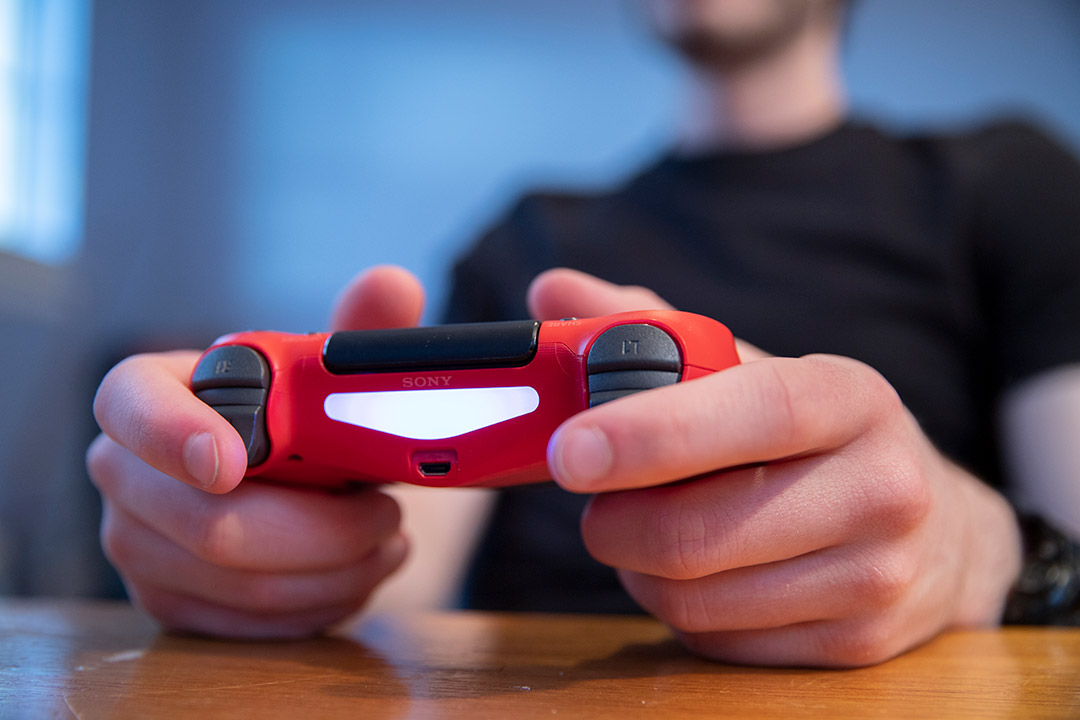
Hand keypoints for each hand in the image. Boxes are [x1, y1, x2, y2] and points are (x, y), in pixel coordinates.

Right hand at [87, 266, 423, 637]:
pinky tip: (357, 574)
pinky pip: (250, 624)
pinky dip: (323, 604)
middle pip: (208, 523)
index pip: (129, 404)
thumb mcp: (327, 373)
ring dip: (340, 570)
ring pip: (243, 583)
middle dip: (322, 529)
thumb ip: (360, 329)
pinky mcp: (170, 602)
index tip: (235, 463)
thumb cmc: (300, 417)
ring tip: (390, 540)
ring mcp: (138, 545)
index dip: (172, 435)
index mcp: (152, 393)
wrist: (291, 481)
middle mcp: (125, 472)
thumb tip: (394, 285)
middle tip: (389, 512)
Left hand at [530, 268, 1022, 666]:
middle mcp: (882, 487)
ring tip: (649, 531)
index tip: (567, 451)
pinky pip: (715, 642)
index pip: (753, 413)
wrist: (935, 530)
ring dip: (638, 569)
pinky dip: (678, 611)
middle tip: (591, 498)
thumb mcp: (750, 371)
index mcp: (851, 397)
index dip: (651, 435)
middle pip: (697, 532)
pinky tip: (697, 575)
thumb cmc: (811, 438)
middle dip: (611, 521)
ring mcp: (877, 576)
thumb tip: (549, 289)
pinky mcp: (858, 645)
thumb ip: (647, 330)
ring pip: (692, 599)